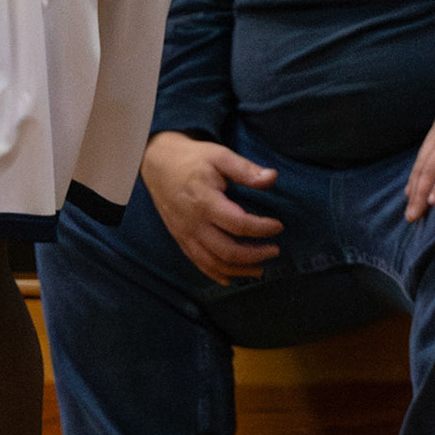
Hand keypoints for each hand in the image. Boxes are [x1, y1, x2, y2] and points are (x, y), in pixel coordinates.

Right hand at [140, 131, 284, 284]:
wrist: (156, 163)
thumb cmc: (191, 159)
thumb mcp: (219, 156)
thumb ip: (245, 169)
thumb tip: (272, 177)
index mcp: (205, 202)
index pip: (239, 224)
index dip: (262, 228)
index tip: (278, 226)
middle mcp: (193, 223)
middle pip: (227, 251)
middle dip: (255, 255)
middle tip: (274, 250)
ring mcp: (185, 233)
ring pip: (213, 263)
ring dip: (239, 270)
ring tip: (260, 268)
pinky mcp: (180, 238)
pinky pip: (198, 262)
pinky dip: (216, 274)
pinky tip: (231, 278)